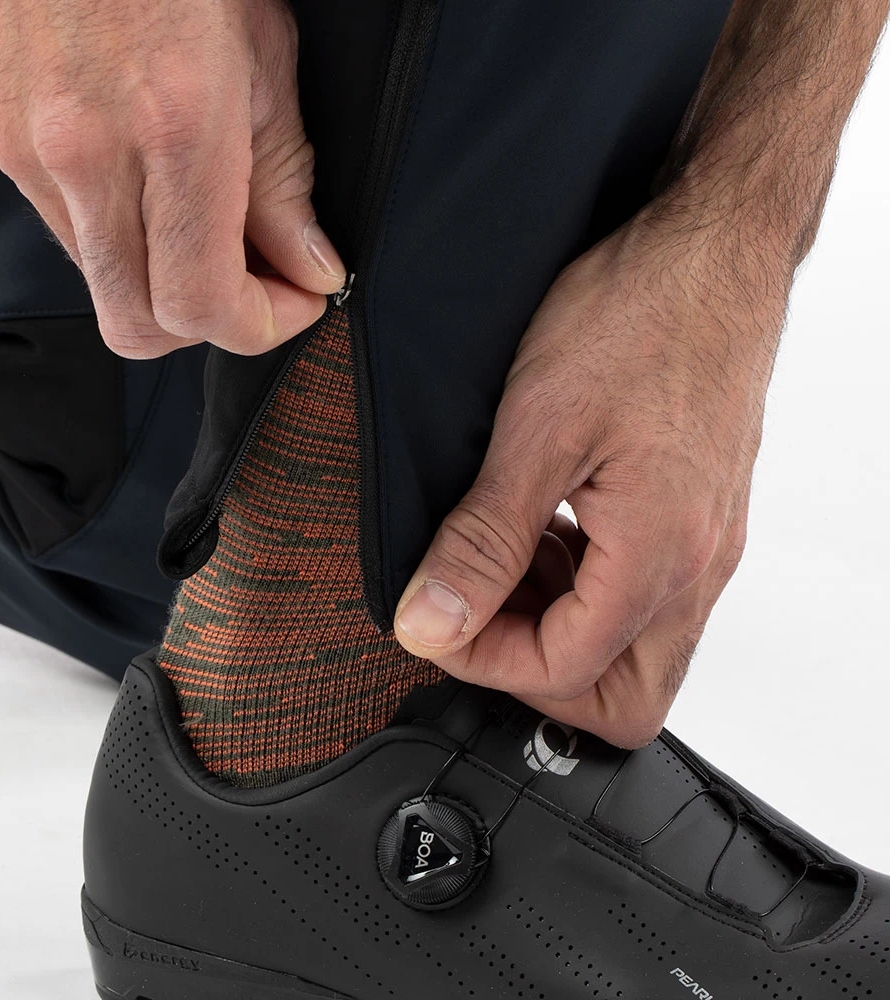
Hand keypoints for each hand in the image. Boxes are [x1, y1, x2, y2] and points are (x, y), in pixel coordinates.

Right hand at [0, 0, 344, 357]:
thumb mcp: (266, 61)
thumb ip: (286, 185)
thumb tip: (311, 269)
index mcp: (172, 129)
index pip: (202, 303)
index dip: (262, 326)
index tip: (299, 300)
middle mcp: (89, 156)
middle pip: (140, 327)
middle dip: (212, 326)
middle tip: (262, 286)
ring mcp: (35, 158)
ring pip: (106, 293)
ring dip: (170, 292)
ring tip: (217, 237)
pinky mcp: (7, 152)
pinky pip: (79, 245)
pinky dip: (132, 251)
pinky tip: (162, 204)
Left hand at [394, 201, 790, 746]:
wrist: (712, 249)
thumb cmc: (642, 315)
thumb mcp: (538, 431)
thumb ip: (484, 541)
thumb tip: (433, 621)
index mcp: (659, 557)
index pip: (565, 672)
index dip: (483, 660)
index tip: (435, 618)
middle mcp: (696, 566)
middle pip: (620, 698)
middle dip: (535, 674)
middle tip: (476, 614)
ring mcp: (704, 545)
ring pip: (632, 651)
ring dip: (555, 626)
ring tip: (503, 560)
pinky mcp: (697, 517)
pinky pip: (640, 594)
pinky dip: (581, 586)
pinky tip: (543, 530)